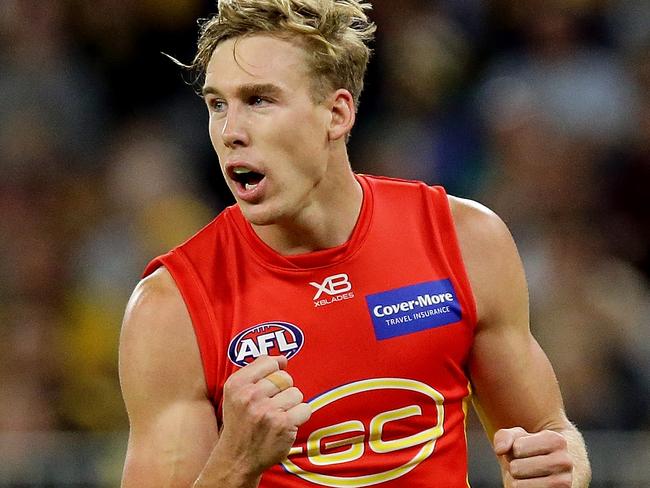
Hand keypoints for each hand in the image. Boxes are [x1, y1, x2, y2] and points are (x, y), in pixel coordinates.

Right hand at [218, 355, 310, 476]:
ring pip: (296, 393)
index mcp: (237, 384)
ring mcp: (267, 411)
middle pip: (285, 377)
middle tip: (269, 407)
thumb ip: (257, 370)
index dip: (273, 374)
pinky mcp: (283, 425)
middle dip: (282, 391)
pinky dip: (299, 417)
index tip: (267, 389)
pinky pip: (305, 408)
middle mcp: (250, 396)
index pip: (269, 363)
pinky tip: (286, 425)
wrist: (237, 459)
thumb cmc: (241, 422)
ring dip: (291, 405)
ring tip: (276, 417)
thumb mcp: (236, 393)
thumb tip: (283, 359)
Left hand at [493, 427, 572, 486]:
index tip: (525, 450)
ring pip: (518, 485)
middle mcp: (564, 462)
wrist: (552, 469)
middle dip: (514, 466)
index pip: (517, 448)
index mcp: (556, 441)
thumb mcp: (517, 437)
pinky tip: (532, 485)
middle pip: (516, 468)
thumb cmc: (531, 450)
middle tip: (526, 465)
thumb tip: (500, 449)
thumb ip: (505, 436)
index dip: (514, 450)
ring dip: (517, 481)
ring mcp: (563, 483)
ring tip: (529, 475)